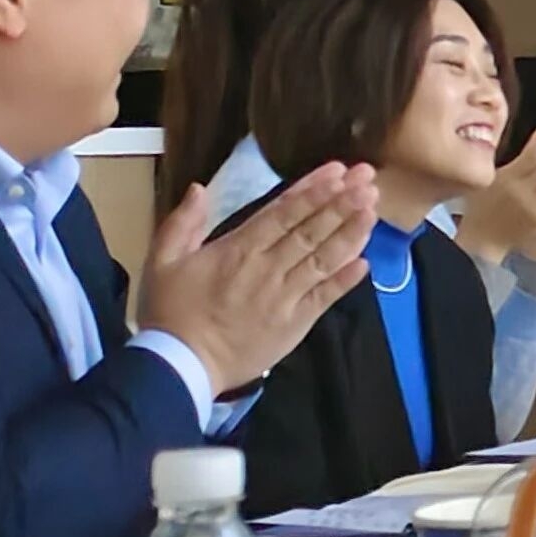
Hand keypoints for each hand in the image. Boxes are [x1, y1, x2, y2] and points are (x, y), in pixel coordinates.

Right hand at [134, 164, 377, 392]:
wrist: (182, 365)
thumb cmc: (170, 312)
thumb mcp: (162, 262)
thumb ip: (181, 224)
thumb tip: (200, 189)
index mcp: (238, 250)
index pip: (283, 212)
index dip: (313, 190)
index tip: (338, 171)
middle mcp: (268, 268)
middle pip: (311, 230)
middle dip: (342, 202)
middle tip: (368, 179)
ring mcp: (286, 296)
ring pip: (325, 258)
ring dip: (351, 233)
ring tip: (373, 210)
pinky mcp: (296, 323)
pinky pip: (326, 296)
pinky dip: (346, 279)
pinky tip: (366, 261)